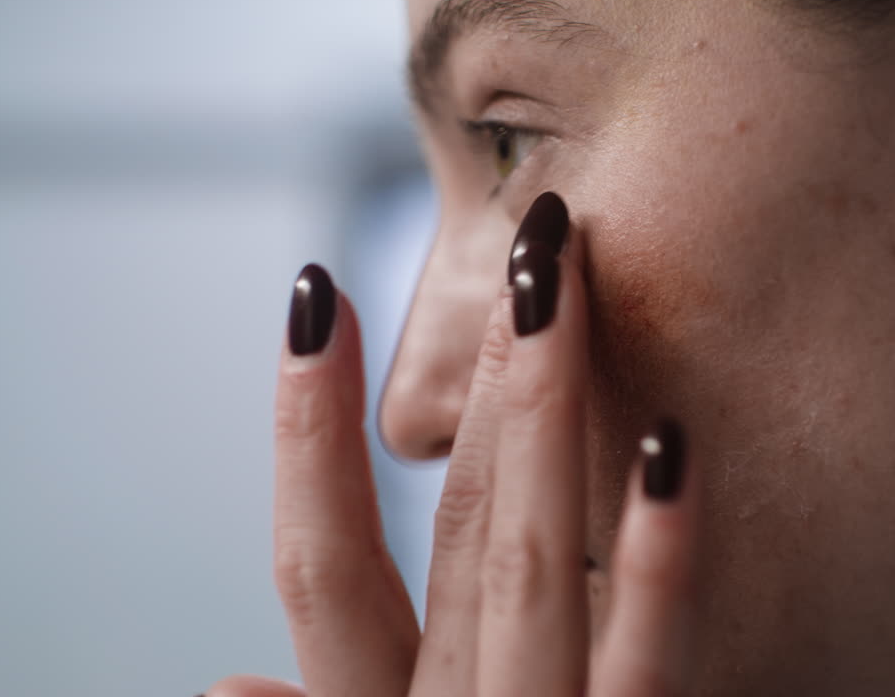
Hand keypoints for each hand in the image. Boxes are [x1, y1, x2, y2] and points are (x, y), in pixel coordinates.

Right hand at [205, 202, 699, 695]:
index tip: (311, 294)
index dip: (306, 431)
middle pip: (451, 533)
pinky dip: (659, 564)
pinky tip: (671, 446)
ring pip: (530, 567)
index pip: (319, 566)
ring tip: (555, 283)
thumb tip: (223, 680)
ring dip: (538, 414)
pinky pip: (652, 665)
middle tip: (523, 240)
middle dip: (476, 378)